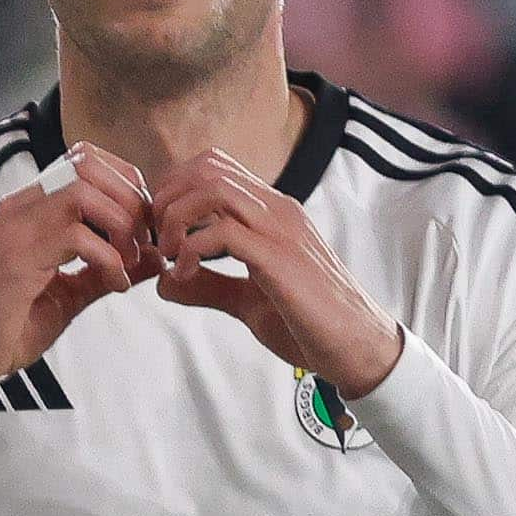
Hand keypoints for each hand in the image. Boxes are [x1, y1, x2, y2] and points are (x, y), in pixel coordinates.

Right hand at [0, 145, 153, 402]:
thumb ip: (106, 270)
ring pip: (84, 192)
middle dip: (130, 201)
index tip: (142, 225)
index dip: (125, 183)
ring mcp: (13, 229)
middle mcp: (19, 208)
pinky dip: (108, 259)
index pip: (84, 160)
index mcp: (29, 209)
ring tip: (129, 261)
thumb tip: (155, 257)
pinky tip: (113, 284)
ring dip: (120, 225)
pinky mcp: (14, 257)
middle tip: (143, 243)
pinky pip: (76, 236)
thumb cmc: (5, 328)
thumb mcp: (69, 295)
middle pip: (88, 165)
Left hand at [149, 149, 405, 397]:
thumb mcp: (247, 301)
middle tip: (159, 241)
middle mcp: (277, 210)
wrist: (356, 348)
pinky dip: (191, 249)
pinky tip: (188, 275)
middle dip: (167, 199)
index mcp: (270, 212)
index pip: (214, 167)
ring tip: (172, 255)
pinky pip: (222, 231)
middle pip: (207, 168)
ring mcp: (280, 230)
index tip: (161, 231)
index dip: (174, 190)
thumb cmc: (309, 323)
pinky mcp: (279, 259)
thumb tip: (165, 282)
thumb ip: (209, 286)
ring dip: (176, 218)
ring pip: (212, 189)